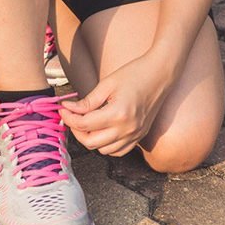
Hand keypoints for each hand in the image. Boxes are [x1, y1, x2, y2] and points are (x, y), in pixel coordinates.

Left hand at [59, 52, 173, 156]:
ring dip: (91, 139)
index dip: (69, 117)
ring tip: (87, 123)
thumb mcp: (107, 84)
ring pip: (103, 150)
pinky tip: (102, 131)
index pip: (84, 124)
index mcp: (118, 114)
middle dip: (76, 130)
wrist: (161, 74)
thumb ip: (87, 101)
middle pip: (91, 142)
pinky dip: (106, 145)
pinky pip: (118, 151)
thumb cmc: (134, 74)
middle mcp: (128, 129)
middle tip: (72, 117)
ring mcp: (135, 135)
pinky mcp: (140, 136)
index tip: (63, 109)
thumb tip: (68, 109)